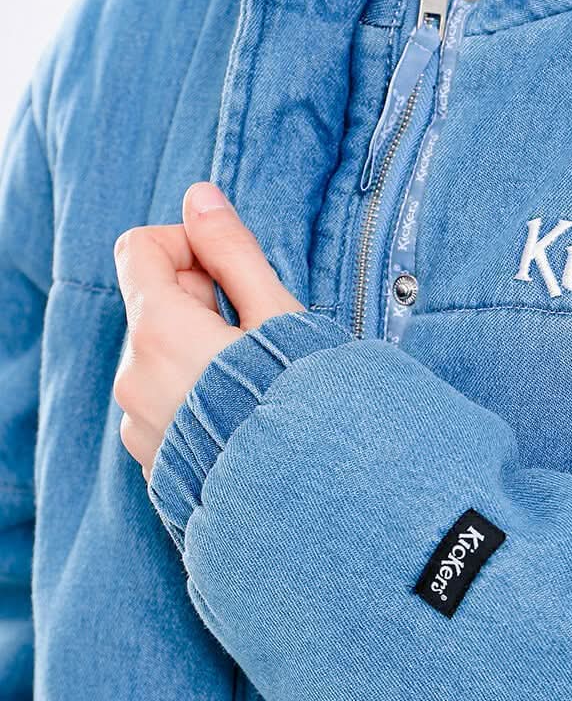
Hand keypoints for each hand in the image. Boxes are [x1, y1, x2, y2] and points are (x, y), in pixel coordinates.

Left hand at [113, 182, 303, 478]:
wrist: (308, 504)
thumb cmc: (303, 405)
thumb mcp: (279, 318)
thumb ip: (233, 252)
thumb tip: (200, 196)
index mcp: (160, 331)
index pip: (138, 247)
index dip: (188, 244)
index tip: (231, 273)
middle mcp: (134, 376)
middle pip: (151, 302)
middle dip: (199, 300)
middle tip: (256, 332)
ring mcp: (137, 422)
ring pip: (157, 353)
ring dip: (197, 348)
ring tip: (253, 380)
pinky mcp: (151, 457)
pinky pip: (161, 401)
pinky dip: (193, 393)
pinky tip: (241, 414)